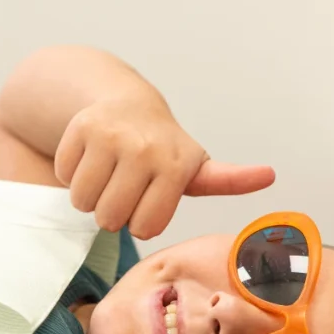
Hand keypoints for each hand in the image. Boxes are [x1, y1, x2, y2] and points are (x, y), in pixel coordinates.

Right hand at [53, 96, 274, 238]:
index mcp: (176, 165)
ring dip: (89, 197)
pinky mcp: (80, 127)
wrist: (127, 104)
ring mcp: (109, 135)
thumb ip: (228, 179)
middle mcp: (144, 148)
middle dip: (112, 213)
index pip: (143, 229)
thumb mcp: (195, 167)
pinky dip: (70, 175)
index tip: (148, 201)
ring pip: (83, 202)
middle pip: (110, 219)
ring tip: (106, 177)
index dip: (141, 223)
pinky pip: (64, 176)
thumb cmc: (163, 150)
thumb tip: (269, 175)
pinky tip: (89, 159)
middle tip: (123, 190)